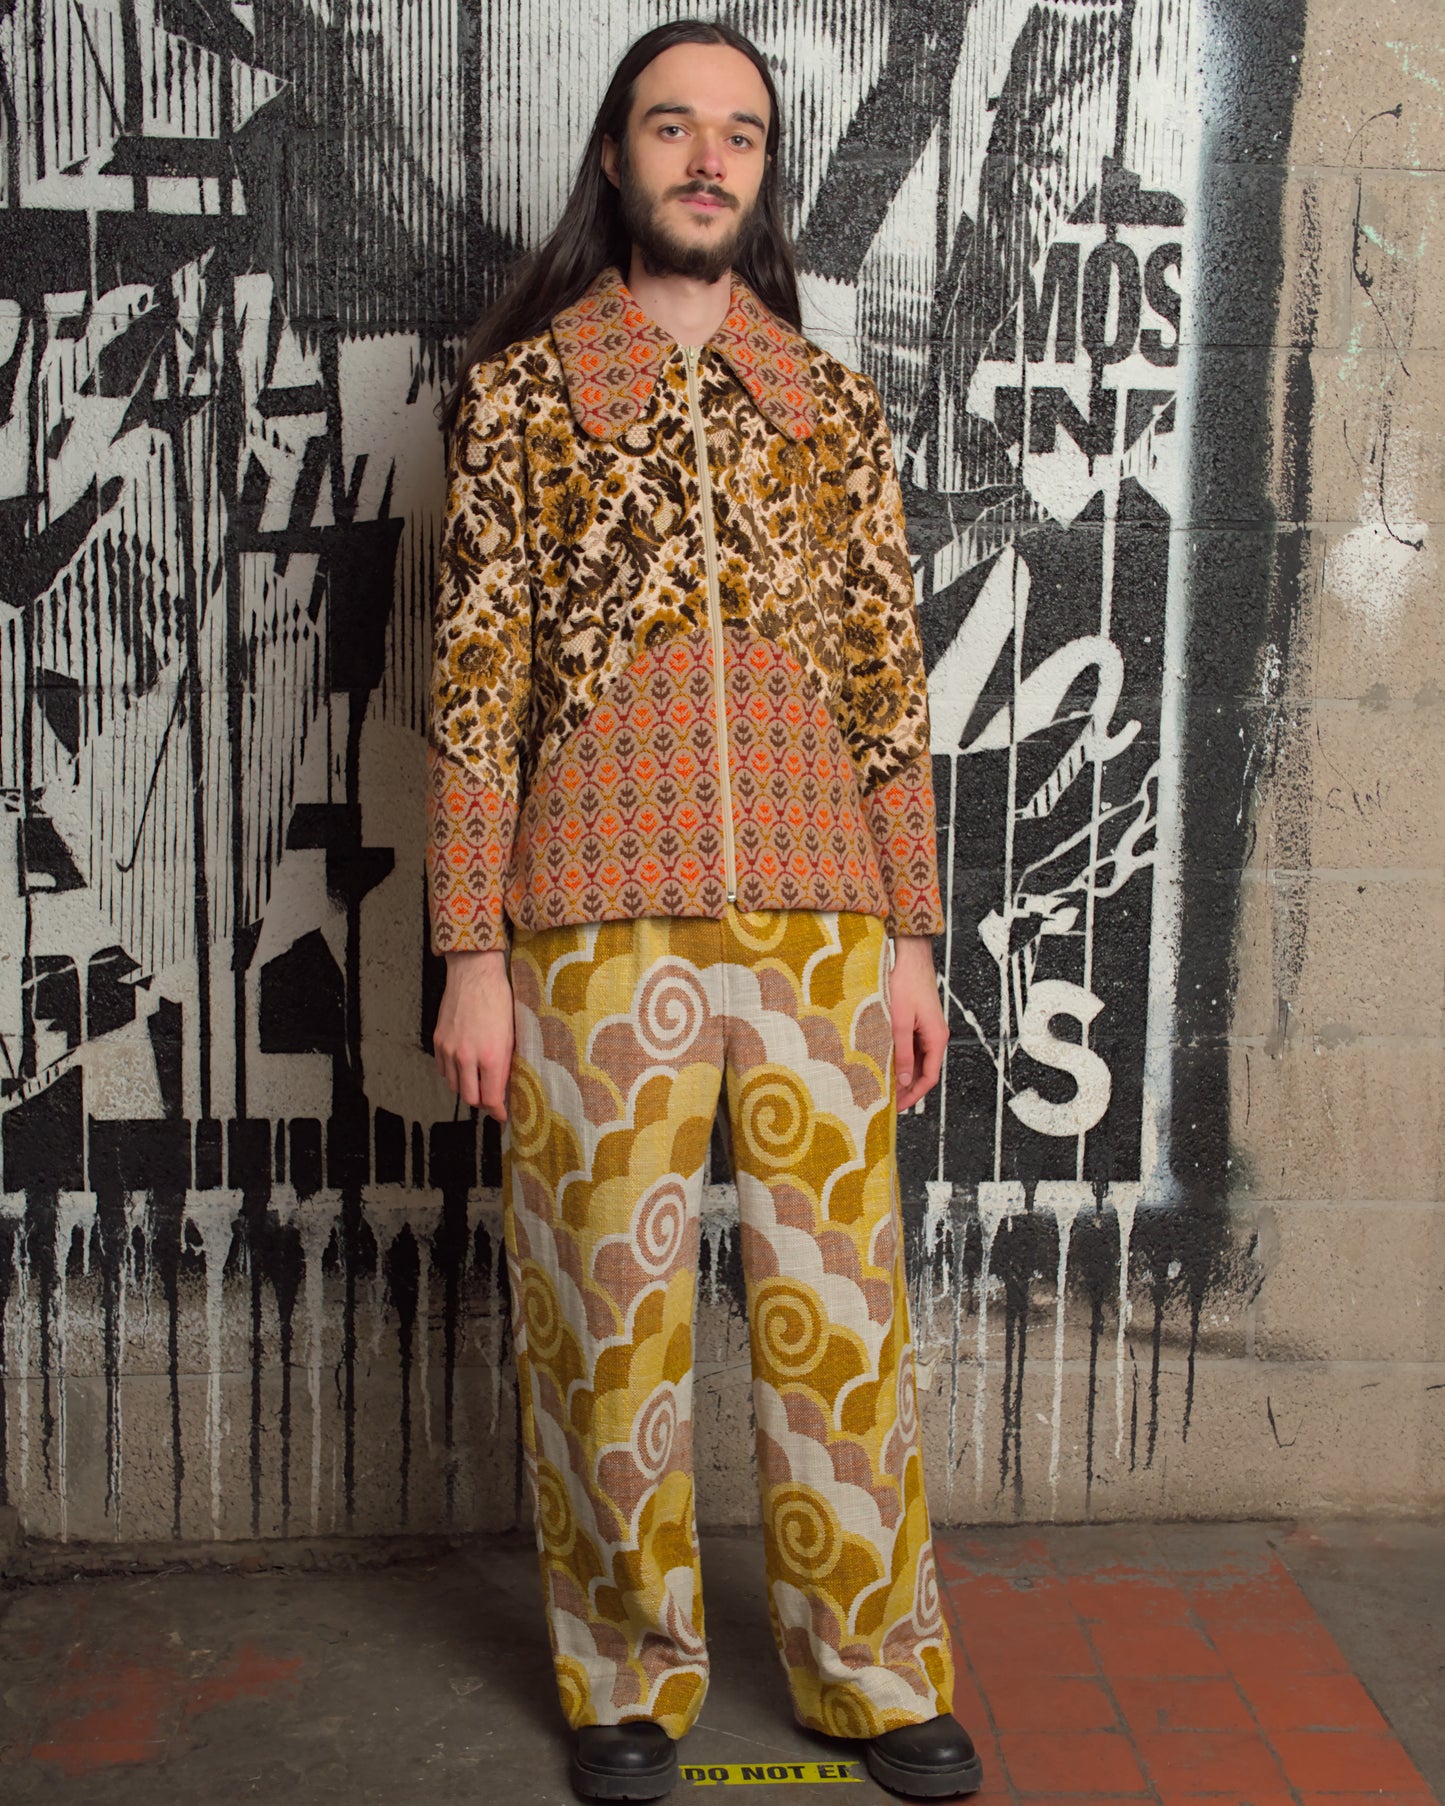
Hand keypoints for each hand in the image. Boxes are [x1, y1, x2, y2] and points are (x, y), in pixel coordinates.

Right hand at [433, 948, 513, 1121]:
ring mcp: (450, 1050)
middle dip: (482, 1102)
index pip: (491, 1098)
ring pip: (455, 1086)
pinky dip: (453, 1074)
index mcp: (492, 1057)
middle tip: (491, 1099)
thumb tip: (507, 1085)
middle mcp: (468, 1057)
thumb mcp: (512, 1034)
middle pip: (470, 1098)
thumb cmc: (500, 1001)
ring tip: (478, 1081)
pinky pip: (443, 1070)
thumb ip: (507, 1062)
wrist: (475, 975)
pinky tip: (464, 1066)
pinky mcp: (439, 1041)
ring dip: (467, 1087)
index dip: (497, 1111)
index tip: (501, 1115)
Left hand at [889, 935, 947, 1112]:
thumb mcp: (900, 1022)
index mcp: (936, 1038)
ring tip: (883, 1087)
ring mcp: (926, 1029)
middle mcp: (935, 1037)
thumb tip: (904, 1081)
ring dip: (902, 1074)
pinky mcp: (918, 1022)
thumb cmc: (907, 985)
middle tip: (886, 1102)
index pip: (929, 1077)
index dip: (914, 1095)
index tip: (898, 1108)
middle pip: (923, 1071)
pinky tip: (885, 1063)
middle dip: (906, 1088)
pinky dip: (900, 1059)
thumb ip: (902, 1053)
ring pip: (916, 1060)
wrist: (910, 957)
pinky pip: (911, 1047)